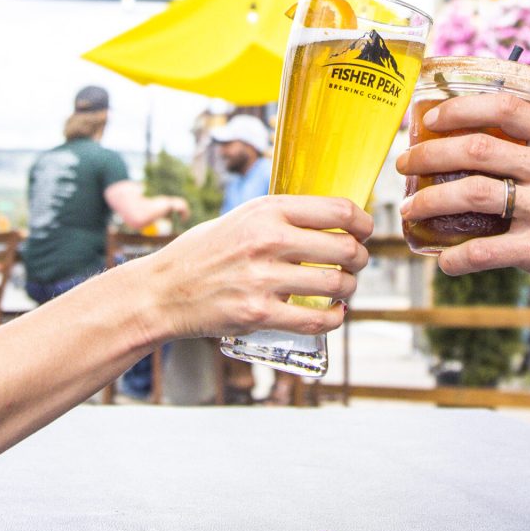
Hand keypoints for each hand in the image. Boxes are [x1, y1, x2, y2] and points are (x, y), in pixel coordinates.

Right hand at [142, 195, 370, 339]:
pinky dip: (335, 318)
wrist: (162, 291)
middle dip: (361, 258)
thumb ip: (282, 217)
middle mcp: (268, 241)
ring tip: (343, 289)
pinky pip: (317, 319)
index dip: (364, 223)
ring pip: (337, 285)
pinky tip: (334, 313)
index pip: (339, 211)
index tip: (366, 231)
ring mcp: (264, 279)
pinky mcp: (259, 314)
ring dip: (350, 289)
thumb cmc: (204, 252)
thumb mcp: (242, 217)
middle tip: (357, 264)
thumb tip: (331, 220)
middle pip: (346, 249)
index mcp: (267, 210)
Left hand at [395, 91, 529, 302]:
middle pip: (476, 150)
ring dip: (430, 202)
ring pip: (470, 195)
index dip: (460, 108)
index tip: (431, 118)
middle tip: (405, 164)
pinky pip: (485, 251)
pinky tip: (443, 261)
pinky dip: (456, 258)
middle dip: (429, 154)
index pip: (505, 108)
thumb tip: (479, 137)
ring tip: (410, 210)